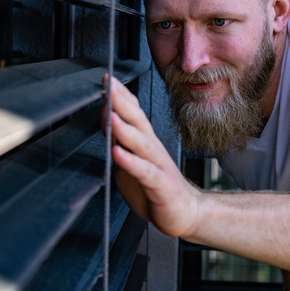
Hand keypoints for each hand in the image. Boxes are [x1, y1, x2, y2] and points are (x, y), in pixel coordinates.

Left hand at [102, 75, 200, 237]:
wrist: (184, 212)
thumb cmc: (156, 186)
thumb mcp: (132, 160)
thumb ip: (120, 141)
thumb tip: (105, 120)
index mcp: (145, 141)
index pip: (133, 112)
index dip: (120, 95)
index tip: (106, 78)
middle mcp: (152, 148)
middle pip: (137, 121)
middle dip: (122, 102)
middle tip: (108, 85)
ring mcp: (158, 165)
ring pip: (141, 143)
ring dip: (126, 129)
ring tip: (112, 116)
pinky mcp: (160, 184)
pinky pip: (144, 171)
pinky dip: (130, 162)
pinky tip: (118, 154)